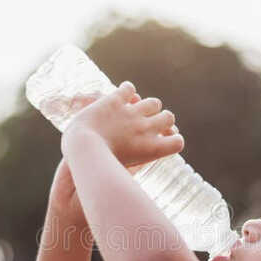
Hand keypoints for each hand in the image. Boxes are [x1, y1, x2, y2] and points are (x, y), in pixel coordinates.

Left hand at [63, 81, 183, 169]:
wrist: (82, 150)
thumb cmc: (99, 168)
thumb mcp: (125, 171)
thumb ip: (137, 162)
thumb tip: (142, 164)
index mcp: (151, 148)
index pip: (178, 142)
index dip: (173, 140)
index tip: (163, 140)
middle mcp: (146, 128)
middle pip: (169, 117)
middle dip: (162, 120)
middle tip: (148, 125)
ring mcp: (132, 112)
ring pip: (154, 102)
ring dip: (147, 106)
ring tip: (135, 111)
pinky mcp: (115, 101)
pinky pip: (129, 88)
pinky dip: (126, 91)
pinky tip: (121, 98)